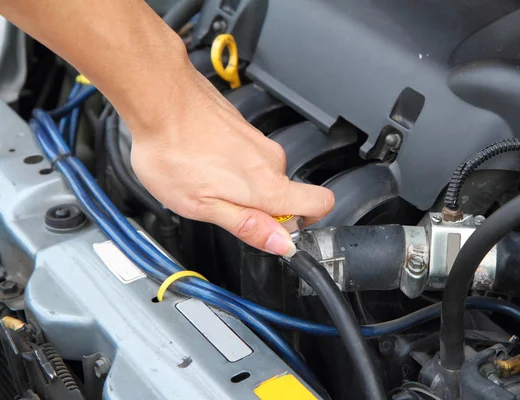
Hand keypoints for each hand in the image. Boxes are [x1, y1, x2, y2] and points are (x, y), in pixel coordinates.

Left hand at [125, 68, 334, 256]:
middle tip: (221, 205)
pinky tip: (203, 163)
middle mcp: (271, 161)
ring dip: (242, 186)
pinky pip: (250, 158)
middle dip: (260, 207)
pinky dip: (232, 167)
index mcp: (267, 186)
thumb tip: (282, 243)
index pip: (321, 204)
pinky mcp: (245, 130)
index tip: (276, 231)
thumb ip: (248, 226)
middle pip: (288, 194)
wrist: (160, 100)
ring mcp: (259, 142)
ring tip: (206, 181)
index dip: (304, 223)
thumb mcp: (203, 206)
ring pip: (265, 176)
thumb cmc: (174, 151)